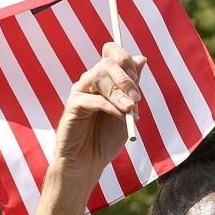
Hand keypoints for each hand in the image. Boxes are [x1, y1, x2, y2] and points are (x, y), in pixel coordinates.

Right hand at [51, 42, 145, 182]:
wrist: (89, 162)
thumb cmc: (106, 138)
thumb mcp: (127, 111)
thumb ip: (132, 87)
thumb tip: (141, 58)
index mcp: (104, 79)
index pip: (112, 53)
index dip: (126, 58)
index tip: (137, 76)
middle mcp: (91, 81)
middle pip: (108, 62)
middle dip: (127, 79)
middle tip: (137, 99)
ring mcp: (80, 92)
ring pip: (99, 76)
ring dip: (119, 92)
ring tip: (130, 110)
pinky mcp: (72, 106)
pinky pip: (93, 99)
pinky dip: (110, 107)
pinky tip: (121, 118)